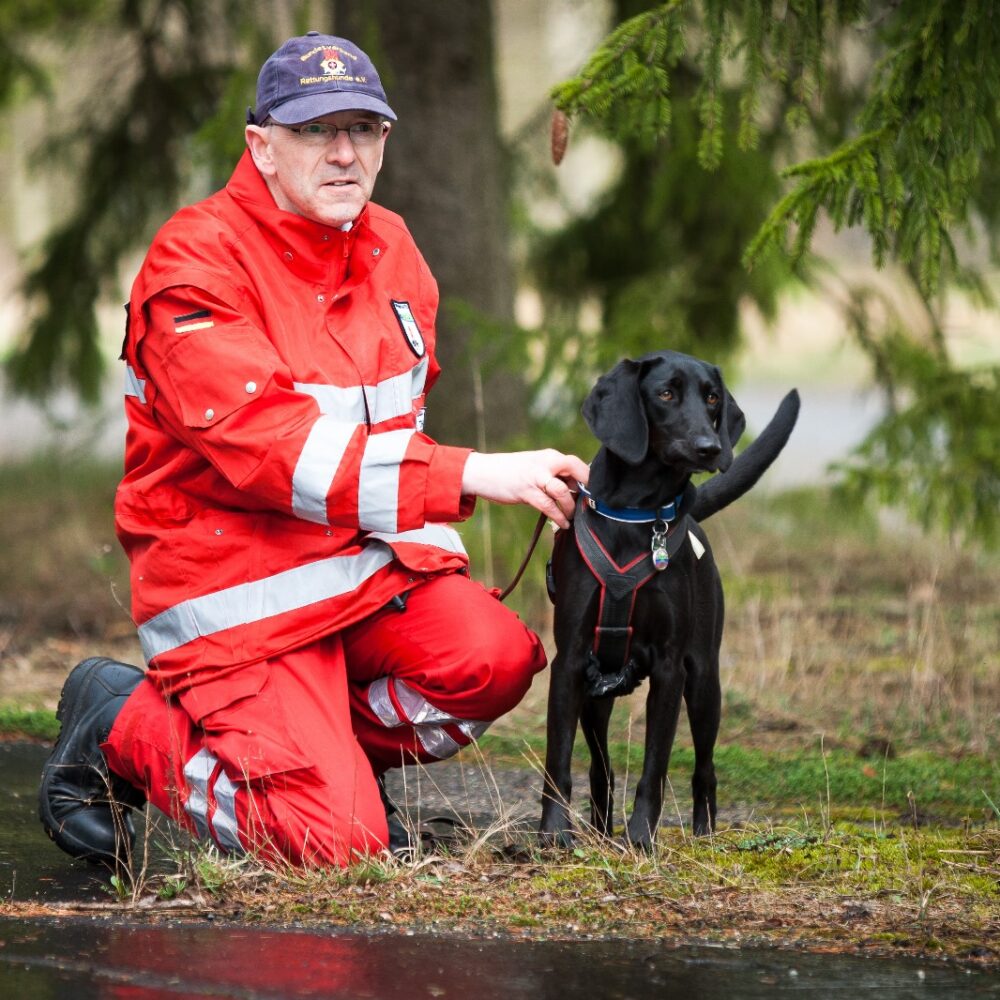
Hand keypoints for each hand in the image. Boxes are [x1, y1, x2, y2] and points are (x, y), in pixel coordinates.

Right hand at [461, 449, 589, 528]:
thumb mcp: (534, 467)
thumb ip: (553, 476)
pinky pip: (548, 506)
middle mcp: (545, 463)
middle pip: (574, 469)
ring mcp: (535, 476)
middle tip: (588, 504)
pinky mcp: (526, 491)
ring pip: (562, 491)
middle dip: (585, 488)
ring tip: (572, 517)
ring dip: (570, 507)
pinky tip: (563, 523)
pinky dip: (558, 516)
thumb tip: (575, 490)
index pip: (576, 463)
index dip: (588, 478)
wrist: (482, 472)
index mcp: (549, 456)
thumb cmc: (510, 472)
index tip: (593, 494)